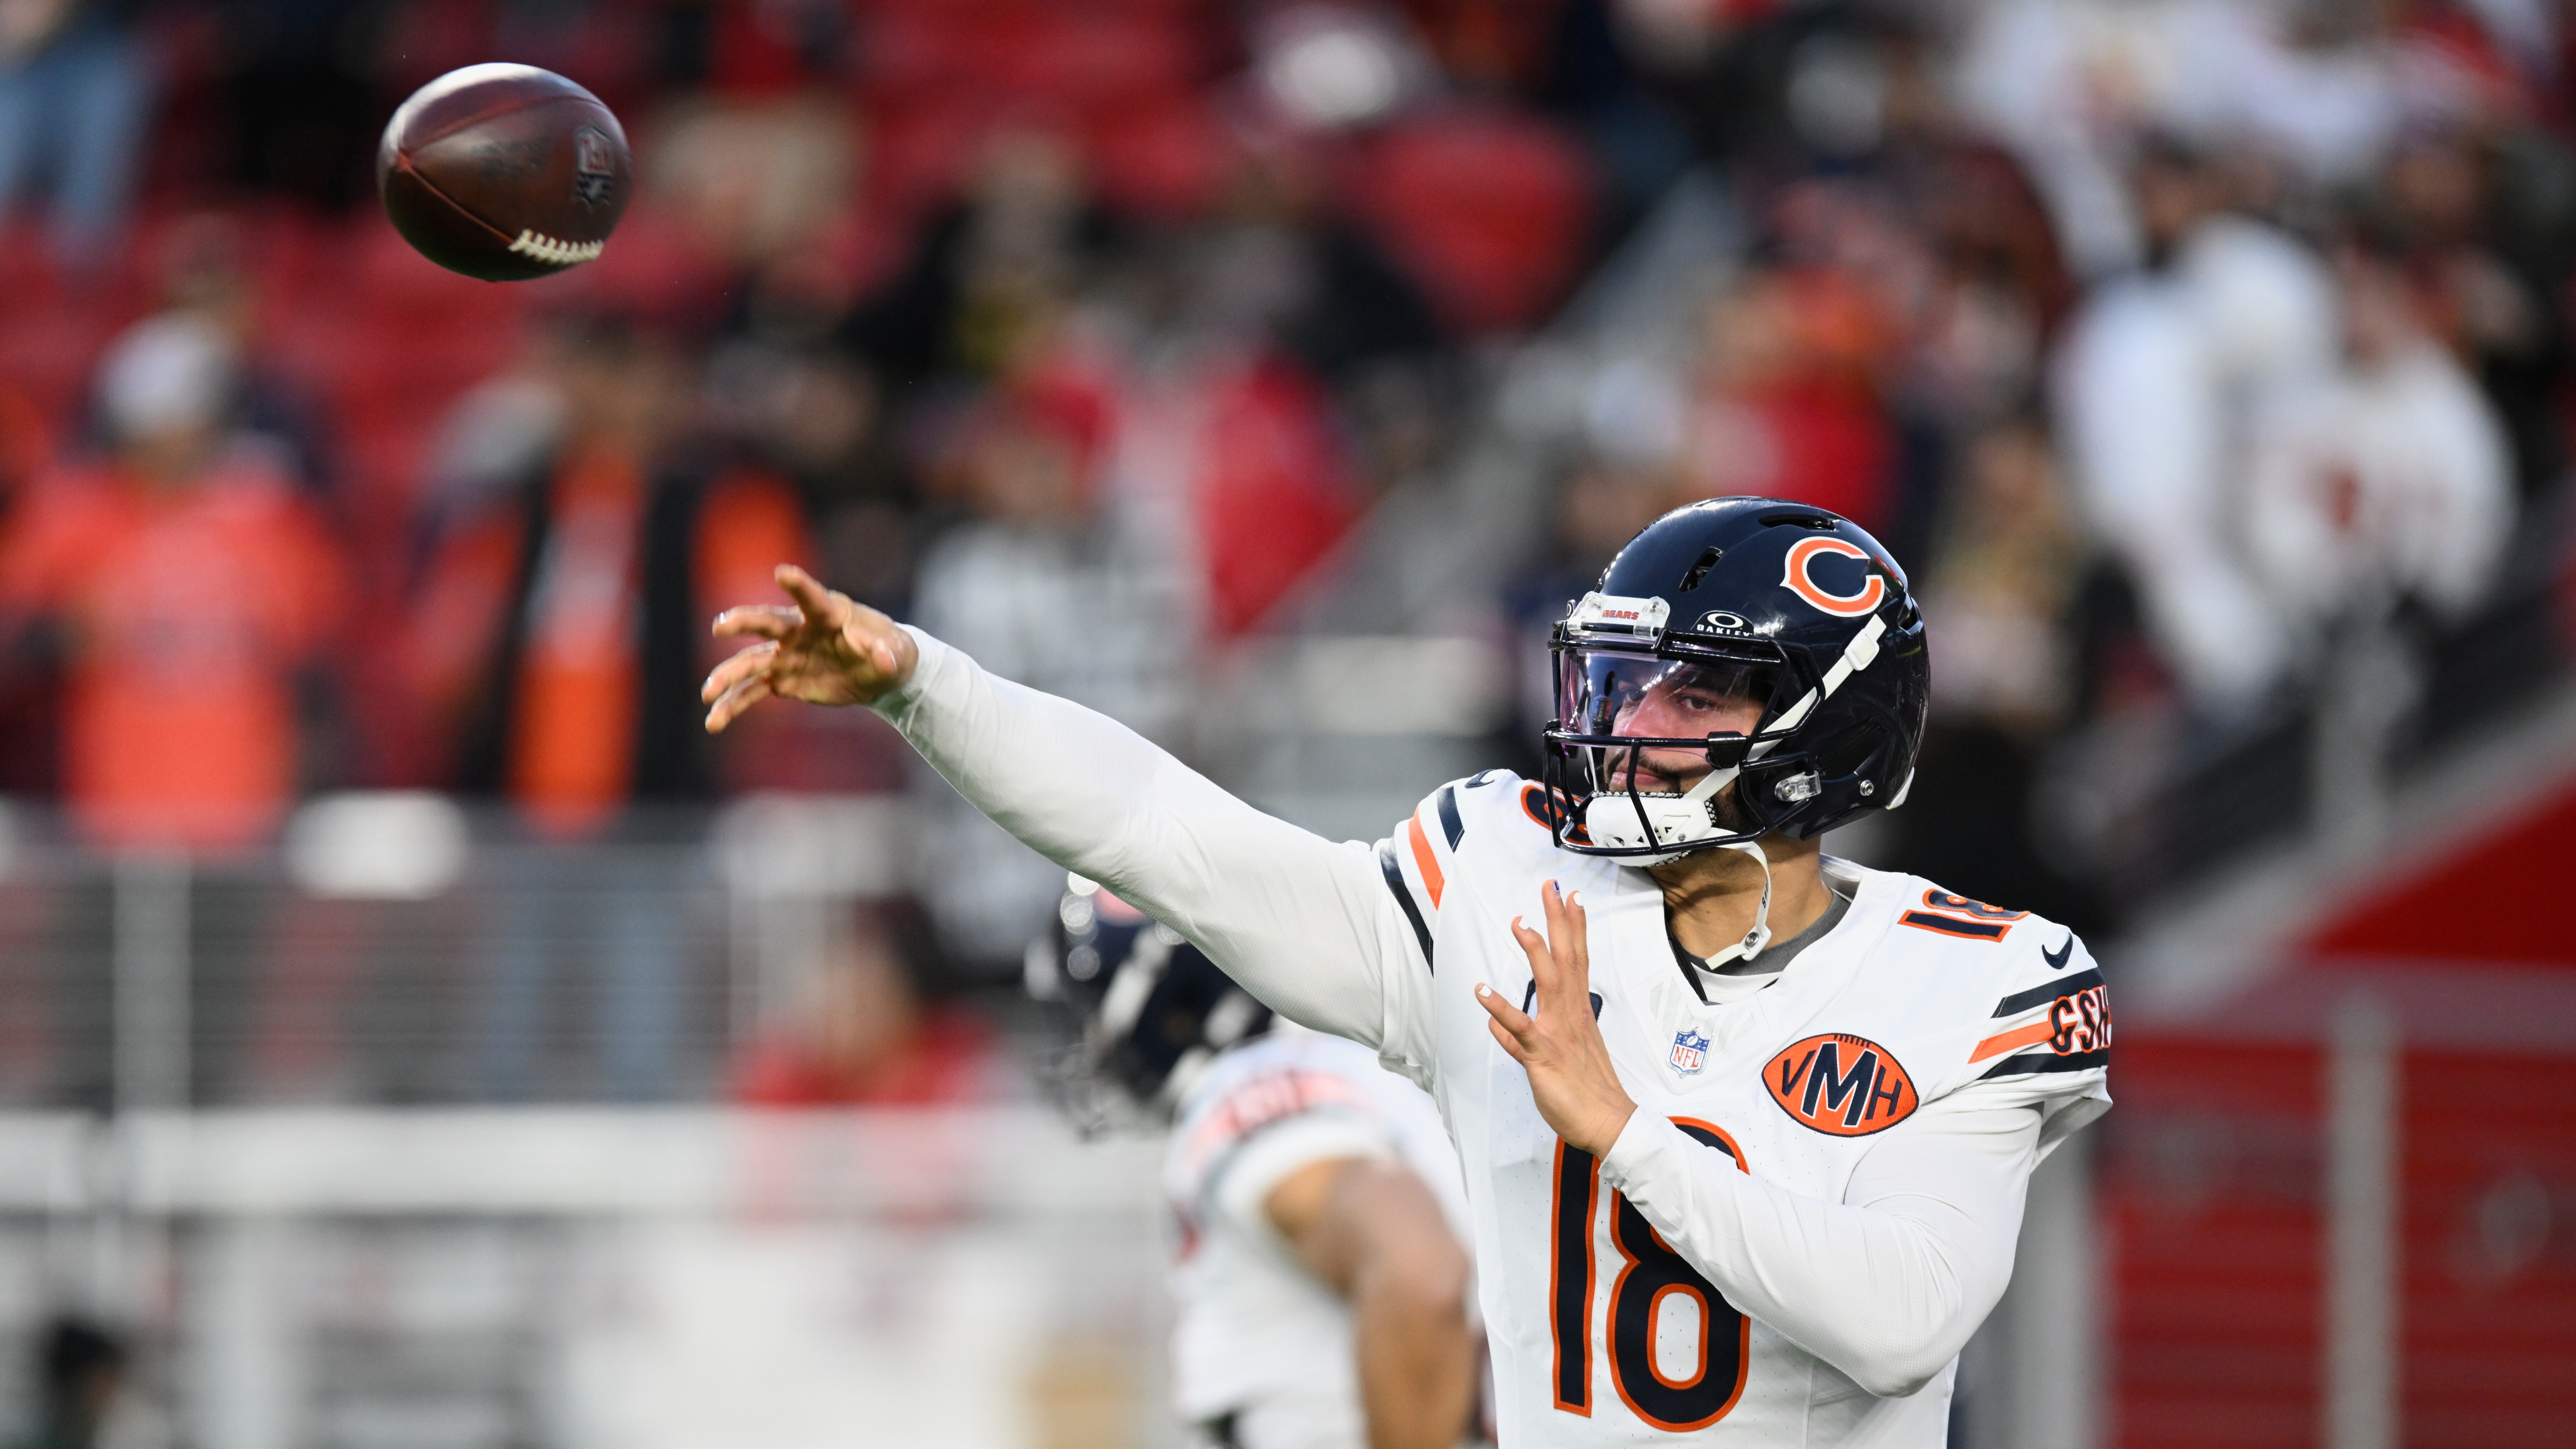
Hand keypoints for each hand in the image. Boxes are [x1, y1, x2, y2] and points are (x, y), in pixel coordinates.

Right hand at [701, 564, 918, 732]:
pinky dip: (733, 705)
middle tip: (721, 626)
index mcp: (828, 614)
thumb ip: (886, 654)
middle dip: (744, 623)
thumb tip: (882, 656)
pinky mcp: (781, 679)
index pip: (813, 598)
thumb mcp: (896, 654)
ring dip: (728, 676)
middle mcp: (799, 631)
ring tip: (708, 693)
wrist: (876, 672)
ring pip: (751, 663)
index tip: (782, 572)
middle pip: (768, 623)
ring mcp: (786, 655)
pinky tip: (714, 722)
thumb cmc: (889, 651)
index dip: (799, 586)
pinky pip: (752, 691)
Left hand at [1477, 881, 1635, 1156]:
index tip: (1570, 896)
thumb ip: (1523, 1038)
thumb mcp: (1556, 1057)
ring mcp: (1558, 1032)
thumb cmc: (1587, 1091)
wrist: (1608, 1124)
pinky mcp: (1543, 1055)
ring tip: (1519, 922)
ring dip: (1535, 951)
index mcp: (1578, 1012)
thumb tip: (1500, 1026)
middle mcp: (1570, 1015)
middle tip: (1551, 887)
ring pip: (1548, 982)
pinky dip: (1500, 1009)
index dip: (1573, 927)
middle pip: (1566, 958)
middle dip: (1558, 921)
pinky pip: (1520, 1028)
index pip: (1577, 959)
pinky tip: (1482, 991)